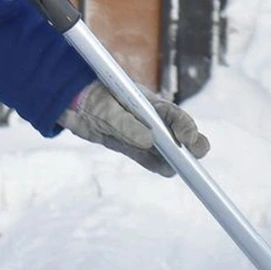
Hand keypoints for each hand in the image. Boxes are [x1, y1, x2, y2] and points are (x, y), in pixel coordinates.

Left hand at [58, 82, 209, 175]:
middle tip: (198, 152)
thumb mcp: (105, 109)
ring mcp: (141, 133)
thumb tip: (148, 141)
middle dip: (191, 141)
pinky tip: (168, 171)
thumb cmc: (91, 98)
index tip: (188, 138)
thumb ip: (125, 124)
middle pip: (176, 130)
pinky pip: (148, 157)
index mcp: (147, 102)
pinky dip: (158, 165)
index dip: (183, 125)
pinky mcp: (131, 146)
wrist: (72, 103)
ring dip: (176, 157)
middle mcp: (150, 118)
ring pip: (165, 147)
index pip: (171, 113)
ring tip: (185, 169)